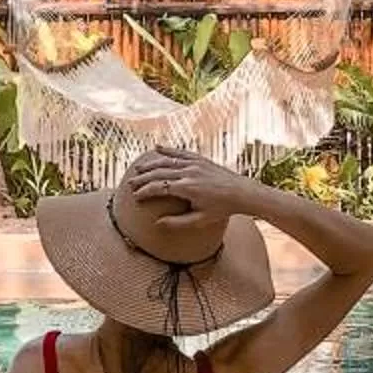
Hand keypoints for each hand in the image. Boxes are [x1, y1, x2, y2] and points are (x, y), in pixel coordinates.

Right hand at [124, 148, 255, 224]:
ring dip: (150, 164)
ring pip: (167, 160)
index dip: (145, 192)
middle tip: (130, 184)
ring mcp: (195, 163)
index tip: (136, 197)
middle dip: (142, 178)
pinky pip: (180, 152)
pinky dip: (167, 150)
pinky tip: (157, 148)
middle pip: (159, 172)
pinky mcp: (200, 159)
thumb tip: (157, 224)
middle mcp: (189, 172)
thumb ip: (178, 223)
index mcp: (188, 187)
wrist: (242, 192)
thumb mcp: (200, 220)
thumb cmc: (222, 209)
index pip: (159, 187)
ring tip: (138, 169)